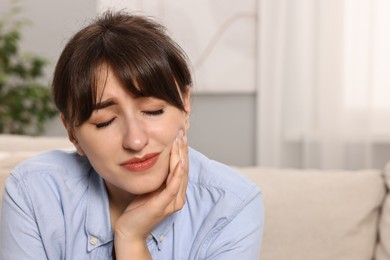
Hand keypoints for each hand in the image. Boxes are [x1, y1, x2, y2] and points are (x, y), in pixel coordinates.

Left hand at [113, 130, 188, 257]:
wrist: (129, 229)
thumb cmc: (137, 209)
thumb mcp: (150, 188)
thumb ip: (158, 178)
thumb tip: (157, 159)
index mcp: (175, 193)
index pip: (182, 168)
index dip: (182, 151)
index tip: (180, 135)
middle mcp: (177, 197)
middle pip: (184, 169)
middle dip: (183, 149)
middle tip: (182, 132)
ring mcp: (172, 202)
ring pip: (180, 174)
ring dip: (181, 156)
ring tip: (179, 140)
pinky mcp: (163, 205)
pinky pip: (173, 186)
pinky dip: (177, 172)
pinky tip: (179, 161)